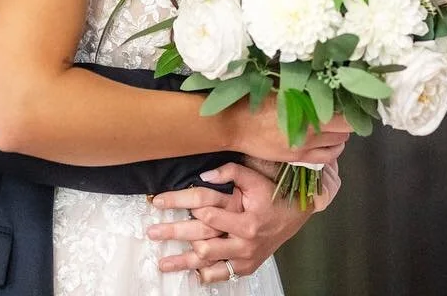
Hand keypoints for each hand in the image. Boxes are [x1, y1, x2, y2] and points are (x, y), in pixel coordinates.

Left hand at [147, 159, 342, 281]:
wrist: (294, 217)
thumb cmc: (272, 196)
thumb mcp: (255, 180)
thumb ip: (231, 172)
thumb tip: (204, 175)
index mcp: (246, 220)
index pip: (208, 213)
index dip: (181, 205)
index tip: (159, 201)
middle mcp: (244, 242)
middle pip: (202, 241)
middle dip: (174, 235)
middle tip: (152, 232)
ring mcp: (244, 258)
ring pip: (208, 262)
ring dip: (183, 262)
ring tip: (162, 262)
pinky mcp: (245, 267)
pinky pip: (221, 274)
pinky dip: (204, 274)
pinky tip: (188, 272)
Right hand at [224, 96, 350, 163]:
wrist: (234, 124)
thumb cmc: (256, 100)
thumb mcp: (284, 88)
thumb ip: (307, 90)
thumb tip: (329, 84)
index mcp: (308, 112)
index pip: (346, 118)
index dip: (354, 111)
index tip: (354, 103)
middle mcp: (310, 133)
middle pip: (345, 132)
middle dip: (347, 122)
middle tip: (342, 111)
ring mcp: (304, 148)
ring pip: (337, 146)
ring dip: (339, 136)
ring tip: (334, 126)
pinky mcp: (297, 157)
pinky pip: (324, 158)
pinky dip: (331, 149)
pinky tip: (327, 141)